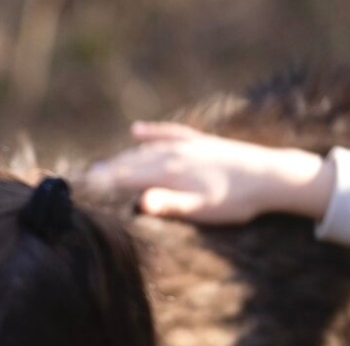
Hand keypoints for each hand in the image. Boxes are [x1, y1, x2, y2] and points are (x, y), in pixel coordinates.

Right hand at [84, 122, 334, 224]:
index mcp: (169, 173)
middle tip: (79, 180)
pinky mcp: (198, 141)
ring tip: (100, 165)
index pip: (125, 177)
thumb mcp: (202, 210)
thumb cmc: (236, 200)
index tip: (78, 189)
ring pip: (144, 149)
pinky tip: (136, 131)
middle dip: (104, 171)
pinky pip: (167, 134)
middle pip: (129, 162)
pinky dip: (150, 133)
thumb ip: (169, 204)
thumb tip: (139, 203)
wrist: (271, 176)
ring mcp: (185, 146)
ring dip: (120, 156)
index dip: (101, 183)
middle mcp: (172, 155)